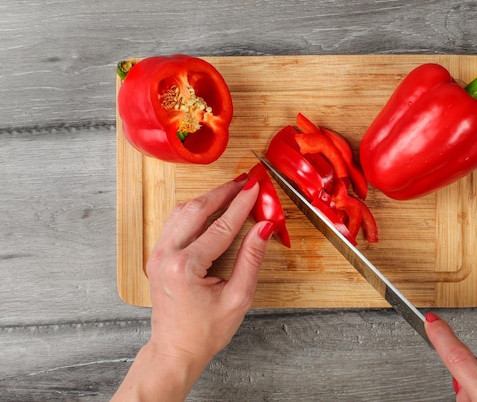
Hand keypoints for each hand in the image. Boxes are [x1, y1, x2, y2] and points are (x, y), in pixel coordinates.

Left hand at [112, 174, 273, 400]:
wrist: (175, 350)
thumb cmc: (205, 331)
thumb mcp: (238, 297)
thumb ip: (251, 259)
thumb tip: (264, 228)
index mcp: (186, 267)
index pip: (221, 226)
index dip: (242, 204)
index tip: (256, 187)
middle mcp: (166, 256)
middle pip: (197, 210)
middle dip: (223, 193)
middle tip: (244, 182)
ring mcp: (158, 255)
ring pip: (182, 212)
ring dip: (207, 199)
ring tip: (231, 191)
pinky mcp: (157, 256)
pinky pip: (175, 223)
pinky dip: (194, 211)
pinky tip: (210, 208)